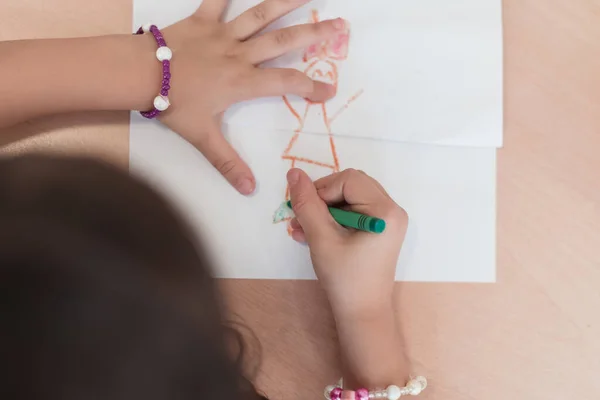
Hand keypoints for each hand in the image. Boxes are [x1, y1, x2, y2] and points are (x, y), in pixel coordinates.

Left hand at [153, 0, 342, 194]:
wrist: (140, 74)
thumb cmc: (174, 105)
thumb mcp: (202, 137)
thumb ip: (228, 163)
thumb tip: (249, 190)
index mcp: (243, 82)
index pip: (286, 83)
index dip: (311, 87)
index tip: (330, 90)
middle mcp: (240, 54)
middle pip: (285, 41)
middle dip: (316, 34)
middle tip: (341, 25)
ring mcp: (223, 33)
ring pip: (261, 14)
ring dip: (287, 1)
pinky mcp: (203, 19)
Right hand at [287, 168, 408, 317]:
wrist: (362, 314)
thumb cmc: (345, 278)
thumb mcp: (321, 238)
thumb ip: (307, 204)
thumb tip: (294, 173)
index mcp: (386, 211)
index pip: (348, 180)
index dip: (322, 190)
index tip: (305, 212)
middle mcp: (392, 210)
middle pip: (351, 185)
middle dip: (322, 199)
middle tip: (301, 218)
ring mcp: (387, 220)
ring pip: (349, 198)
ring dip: (324, 210)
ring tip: (301, 229)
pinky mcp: (379, 230)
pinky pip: (353, 212)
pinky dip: (332, 219)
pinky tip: (312, 234)